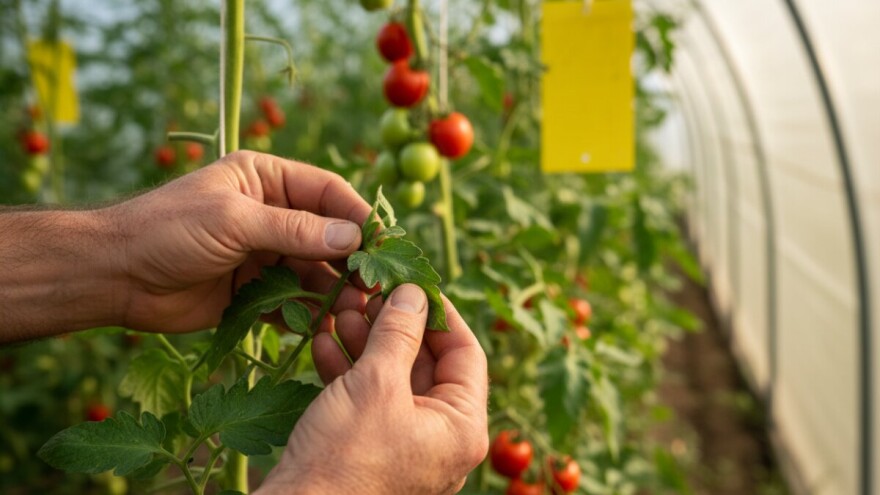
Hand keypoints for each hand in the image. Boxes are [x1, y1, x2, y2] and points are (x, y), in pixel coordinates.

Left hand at [110, 151, 372, 332]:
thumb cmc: (168, 230)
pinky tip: (323, 325)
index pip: (326, 192)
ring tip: (353, 309)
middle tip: (373, 285)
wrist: (116, 276)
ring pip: (315, 271)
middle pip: (328, 235)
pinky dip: (308, 312)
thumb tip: (353, 238)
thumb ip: (294, 230)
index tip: (384, 242)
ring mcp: (265, 254)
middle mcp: (272, 214)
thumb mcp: (233, 221)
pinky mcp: (255, 291)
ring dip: (334, 289)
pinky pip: (293, 300)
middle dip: (351, 259)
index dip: (357, 215)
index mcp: (266, 180)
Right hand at [256, 284, 488, 494]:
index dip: (440, 313)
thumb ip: (398, 333)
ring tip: (341, 309)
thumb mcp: (376, 383)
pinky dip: (349, 371)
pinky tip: (323, 342)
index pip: (466, 353)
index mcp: (462, 427)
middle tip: (369, 293)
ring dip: (366, 342)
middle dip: (393, 325)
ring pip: (393, 378)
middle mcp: (442, 438)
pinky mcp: (373, 448)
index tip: (414, 282)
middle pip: (426, 363)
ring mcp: (407, 444)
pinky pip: (370, 400)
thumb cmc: (345, 457)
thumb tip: (414, 293)